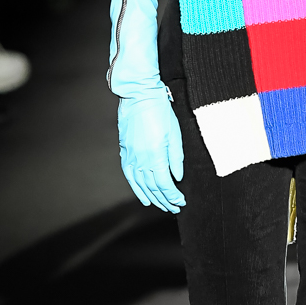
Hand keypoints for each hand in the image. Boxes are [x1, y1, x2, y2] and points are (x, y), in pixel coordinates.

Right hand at [118, 89, 184, 213]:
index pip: (164, 185)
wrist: (139, 96)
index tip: (180, 201)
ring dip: (151, 197)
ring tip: (160, 205)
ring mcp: (131, 157)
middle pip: (153, 187)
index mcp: (155, 156)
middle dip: (164, 200)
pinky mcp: (125, 152)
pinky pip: (129, 175)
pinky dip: (136, 188)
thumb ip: (176, 159)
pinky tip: (143, 195)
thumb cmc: (159, 112)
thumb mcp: (175, 135)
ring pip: (140, 184)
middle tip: (173, 208)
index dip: (173, 196)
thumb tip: (177, 177)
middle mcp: (141, 160)